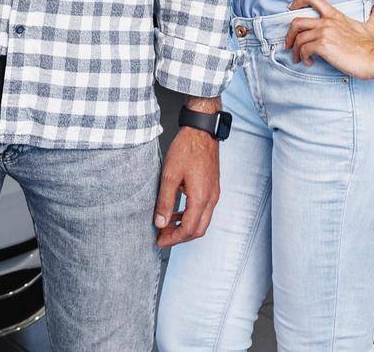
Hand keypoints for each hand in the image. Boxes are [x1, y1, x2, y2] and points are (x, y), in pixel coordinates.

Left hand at [154, 113, 219, 247]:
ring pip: (202, 221)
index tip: (159, 241)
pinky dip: (190, 216)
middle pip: (198, 230)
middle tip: (162, 237)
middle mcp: (211, 199)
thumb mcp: (170, 175)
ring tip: (165, 225)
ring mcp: (214, 194)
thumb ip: (165, 201)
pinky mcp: (213, 188)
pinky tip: (176, 212)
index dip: (173, 239)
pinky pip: (203, 210)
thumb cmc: (186, 149)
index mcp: (201, 197)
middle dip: (179, 237)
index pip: (189, 229)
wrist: (201, 131)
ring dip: (185, 227)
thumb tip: (159, 223)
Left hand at [282, 0, 373, 78]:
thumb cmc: (372, 46)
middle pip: (296, 22)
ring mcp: (324, 33)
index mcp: (335, 15)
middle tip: (289, 44)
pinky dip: (302, 57)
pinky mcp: (323, 46)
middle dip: (289, 34)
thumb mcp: (372, 26)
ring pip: (298, 38)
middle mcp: (326, 22)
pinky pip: (303, 49)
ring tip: (299, 58)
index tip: (291, 8)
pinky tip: (308, 62)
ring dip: (295, 50)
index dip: (298, 1)